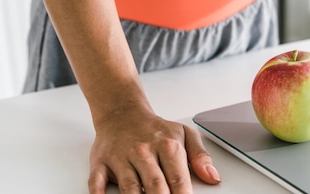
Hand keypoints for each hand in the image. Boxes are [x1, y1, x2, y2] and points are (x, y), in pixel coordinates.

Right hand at [87, 106, 220, 193]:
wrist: (121, 112)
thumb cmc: (154, 129)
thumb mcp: (184, 134)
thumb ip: (200, 156)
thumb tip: (213, 177)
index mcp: (167, 146)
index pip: (178, 180)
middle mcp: (143, 151)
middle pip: (155, 186)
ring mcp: (121, 158)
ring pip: (129, 188)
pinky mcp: (100, 162)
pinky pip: (96, 181)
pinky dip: (99, 193)